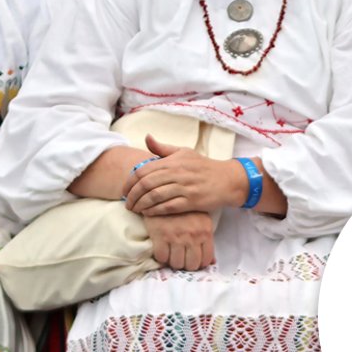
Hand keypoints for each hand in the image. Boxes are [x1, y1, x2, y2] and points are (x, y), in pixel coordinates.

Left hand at [124, 135, 246, 214]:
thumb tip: (147, 137)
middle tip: (127, 204)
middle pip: (146, 184)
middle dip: (132, 196)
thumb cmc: (204, 166)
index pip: (143, 170)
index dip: (129, 182)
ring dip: (141, 205)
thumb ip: (163, 148)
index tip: (124, 191)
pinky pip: (167, 207)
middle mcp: (177, 173)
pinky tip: (148, 214)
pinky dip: (154, 211)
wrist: (227, 180)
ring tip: (135, 210)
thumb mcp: (184, 152)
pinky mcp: (192, 201)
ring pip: (154, 197)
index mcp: (172, 161)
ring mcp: (184, 187)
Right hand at [145, 211, 215, 270]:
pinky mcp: (160, 235)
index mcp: (205, 231)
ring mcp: (176, 236)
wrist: (164, 193)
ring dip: (174, 262)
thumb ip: (206, 240)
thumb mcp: (201, 220)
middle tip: (182, 258)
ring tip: (172, 254)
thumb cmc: (184, 208)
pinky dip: (161, 257)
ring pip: (176, 263)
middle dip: (186, 264)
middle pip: (191, 265)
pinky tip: (163, 250)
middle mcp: (192, 236)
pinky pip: (161, 257)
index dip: (199, 264)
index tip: (193, 260)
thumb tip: (212, 262)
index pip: (206, 259)